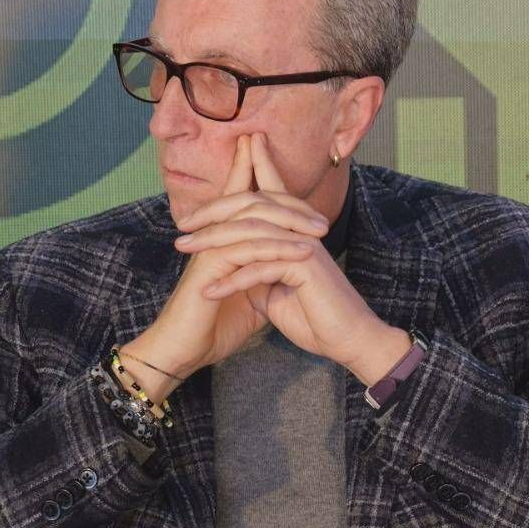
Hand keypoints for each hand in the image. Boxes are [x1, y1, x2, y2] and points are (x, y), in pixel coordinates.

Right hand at [123, 134, 328, 397]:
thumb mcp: (250, 297)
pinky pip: (250, 247)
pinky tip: (305, 252)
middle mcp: (214, 237)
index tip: (292, 174)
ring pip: (253, 219)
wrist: (184, 352)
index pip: (241, 200)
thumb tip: (288, 272)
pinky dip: (280, 248)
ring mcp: (210, 247)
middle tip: (322, 217)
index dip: (260, 176)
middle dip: (288, 201)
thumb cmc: (214, 326)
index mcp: (221, 240)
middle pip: (251, 200)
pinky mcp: (210, 264)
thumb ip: (265, 277)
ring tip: (322, 232)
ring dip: (292, 223)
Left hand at [174, 132, 395, 377]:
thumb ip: (256, 270)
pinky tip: (208, 291)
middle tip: (182, 223)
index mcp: (293, 230)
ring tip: (183, 250)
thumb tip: (234, 266)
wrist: (346, 341)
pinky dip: (231, 280)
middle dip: (213, 211)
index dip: (234, 187)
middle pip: (251, 205)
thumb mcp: (273, 290)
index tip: (199, 201)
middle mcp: (299, 229)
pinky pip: (259, 267)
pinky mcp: (304, 266)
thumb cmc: (313, 317)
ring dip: (213, 242)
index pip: (263, 198)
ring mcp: (303, 244)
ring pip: (250, 232)